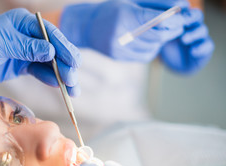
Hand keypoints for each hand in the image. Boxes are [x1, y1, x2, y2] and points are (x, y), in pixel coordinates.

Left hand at [0, 8, 80, 95]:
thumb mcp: (0, 44)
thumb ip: (25, 47)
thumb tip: (51, 51)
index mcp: (22, 23)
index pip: (49, 34)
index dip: (64, 47)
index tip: (75, 61)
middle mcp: (27, 35)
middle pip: (54, 48)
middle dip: (66, 64)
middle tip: (74, 79)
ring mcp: (26, 51)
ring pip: (49, 62)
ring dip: (61, 74)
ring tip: (72, 88)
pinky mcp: (22, 64)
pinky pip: (40, 71)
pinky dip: (50, 78)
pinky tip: (59, 86)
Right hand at [59, 0, 185, 61]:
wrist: (87, 27)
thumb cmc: (112, 10)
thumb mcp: (131, 2)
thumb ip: (155, 5)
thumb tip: (182, 7)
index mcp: (125, 15)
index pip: (156, 20)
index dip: (173, 20)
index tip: (181, 18)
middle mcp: (121, 33)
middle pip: (157, 36)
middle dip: (171, 31)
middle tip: (177, 26)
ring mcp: (119, 48)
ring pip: (153, 47)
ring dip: (161, 40)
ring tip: (158, 32)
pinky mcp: (119, 57)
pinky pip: (145, 56)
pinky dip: (152, 49)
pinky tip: (148, 42)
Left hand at [132, 0, 213, 73]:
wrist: (175, 64)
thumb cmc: (166, 47)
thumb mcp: (157, 37)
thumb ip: (153, 31)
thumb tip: (143, 25)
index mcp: (181, 20)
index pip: (184, 9)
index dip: (181, 8)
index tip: (177, 9)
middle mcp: (191, 26)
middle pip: (196, 16)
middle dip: (189, 18)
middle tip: (182, 22)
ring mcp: (198, 38)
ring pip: (202, 30)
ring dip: (194, 33)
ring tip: (184, 39)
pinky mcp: (203, 50)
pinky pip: (207, 46)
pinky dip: (201, 48)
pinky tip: (194, 51)